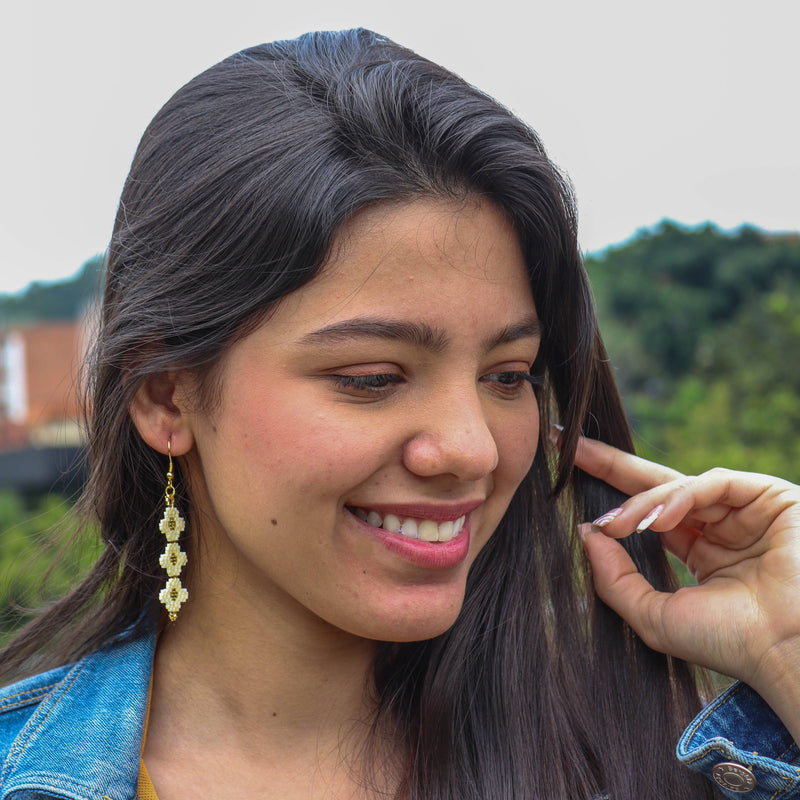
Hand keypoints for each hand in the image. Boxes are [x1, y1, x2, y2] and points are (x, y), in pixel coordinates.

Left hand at [574, 436, 799, 734]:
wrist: (789, 654)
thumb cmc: (729, 643)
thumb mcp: (655, 615)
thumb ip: (615, 577)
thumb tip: (587, 533)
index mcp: (703, 552)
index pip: (650, 513)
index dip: (612, 494)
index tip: (568, 472)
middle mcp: (724, 527)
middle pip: (658, 485)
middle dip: (612, 465)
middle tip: (573, 447)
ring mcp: (746, 510)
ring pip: (679, 485)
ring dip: (643, 502)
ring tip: (618, 525)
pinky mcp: (770, 497)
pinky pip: (713, 483)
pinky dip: (678, 497)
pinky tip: (655, 520)